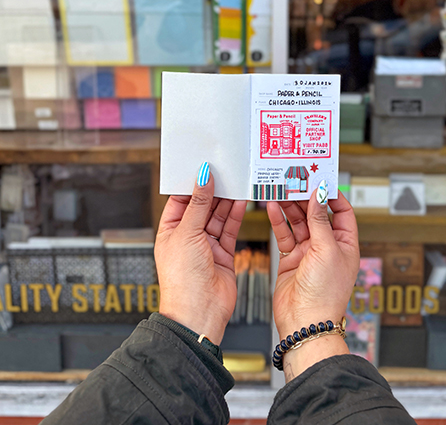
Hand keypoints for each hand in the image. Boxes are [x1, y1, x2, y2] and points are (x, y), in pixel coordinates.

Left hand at [155, 164, 246, 343]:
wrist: (200, 312)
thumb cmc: (183, 280)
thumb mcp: (187, 234)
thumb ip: (198, 205)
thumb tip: (202, 179)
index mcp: (169, 232)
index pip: (181, 201)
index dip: (192, 185)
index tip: (205, 168)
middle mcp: (187, 238)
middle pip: (202, 207)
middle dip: (213, 191)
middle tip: (226, 172)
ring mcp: (206, 246)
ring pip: (218, 216)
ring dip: (227, 201)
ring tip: (237, 183)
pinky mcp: (223, 253)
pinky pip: (230, 229)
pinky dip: (236, 215)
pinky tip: (242, 202)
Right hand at [268, 184, 359, 379]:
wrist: (304, 321)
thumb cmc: (325, 293)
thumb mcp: (326, 249)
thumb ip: (320, 220)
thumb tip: (321, 194)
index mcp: (347, 244)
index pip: (342, 212)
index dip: (332, 195)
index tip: (319, 179)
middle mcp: (328, 247)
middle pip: (318, 214)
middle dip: (306, 197)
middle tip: (295, 180)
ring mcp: (309, 253)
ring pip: (300, 222)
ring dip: (291, 206)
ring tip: (280, 189)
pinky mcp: (291, 259)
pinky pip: (285, 234)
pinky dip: (279, 220)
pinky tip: (273, 207)